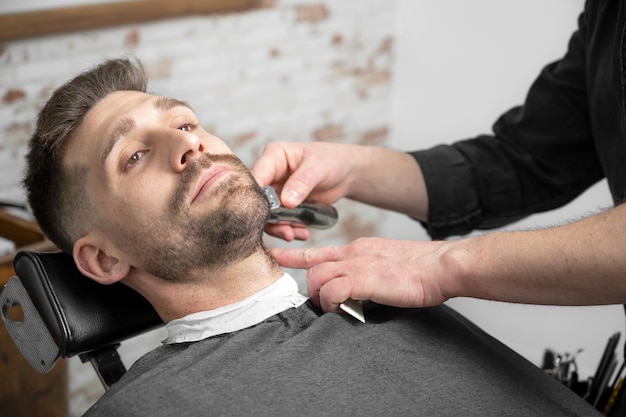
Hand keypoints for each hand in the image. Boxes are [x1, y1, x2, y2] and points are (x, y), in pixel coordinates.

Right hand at [252, 141, 358, 240]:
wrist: (345, 173)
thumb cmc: (331, 161)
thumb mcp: (318, 168)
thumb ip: (302, 183)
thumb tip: (286, 202)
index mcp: (274, 156)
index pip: (256, 176)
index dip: (256, 195)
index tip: (264, 213)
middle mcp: (270, 174)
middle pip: (258, 199)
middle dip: (269, 218)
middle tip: (285, 231)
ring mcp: (276, 191)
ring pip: (267, 213)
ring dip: (279, 227)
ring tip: (293, 235)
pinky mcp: (283, 206)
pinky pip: (280, 221)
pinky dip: (289, 229)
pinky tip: (302, 233)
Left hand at [271, 237, 450, 312]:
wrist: (439, 266)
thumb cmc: (420, 271)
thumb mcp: (385, 266)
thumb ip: (365, 274)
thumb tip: (354, 293)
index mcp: (357, 249)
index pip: (318, 252)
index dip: (295, 257)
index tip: (278, 257)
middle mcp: (352, 253)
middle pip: (313, 269)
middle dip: (312, 290)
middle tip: (328, 305)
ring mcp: (356, 264)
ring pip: (318, 279)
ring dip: (322, 299)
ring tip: (338, 309)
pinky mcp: (363, 278)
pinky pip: (333, 290)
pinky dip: (333, 302)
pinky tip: (345, 308)